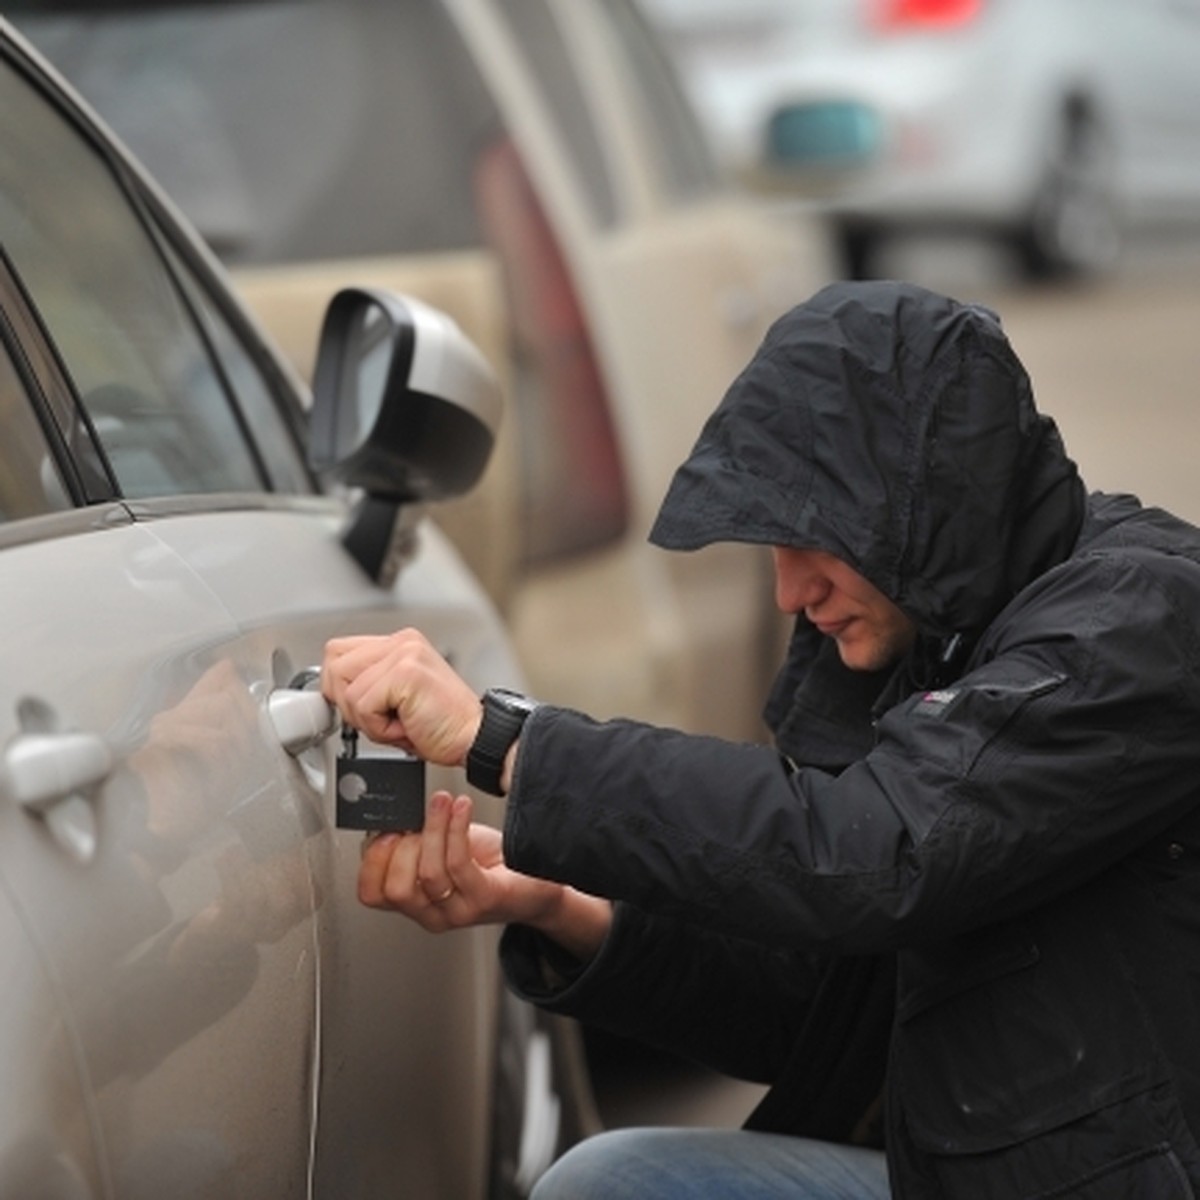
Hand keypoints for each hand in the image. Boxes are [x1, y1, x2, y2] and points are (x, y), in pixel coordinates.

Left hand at [321, 628, 480, 764]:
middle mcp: (402, 642)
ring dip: (366, 719)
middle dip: (348, 703)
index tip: (360, 709)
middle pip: (334, 664)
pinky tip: (405, 726)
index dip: (340, 686)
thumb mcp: (397, 698)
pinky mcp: (405, 672)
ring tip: (398, 722)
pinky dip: (378, 728)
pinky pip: (362, 705)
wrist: (475, 739)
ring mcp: (404, 653)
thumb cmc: (441, 726)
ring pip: (345, 688)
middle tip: (382, 718)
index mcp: (400, 643)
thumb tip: (332, 691)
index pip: (339, 652)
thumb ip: (368, 684)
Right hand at [359, 791, 612, 961]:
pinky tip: (460, 808)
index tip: (385, 829)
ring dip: (433, 828)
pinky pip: (459, 864)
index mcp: (416, 902)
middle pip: (395, 890)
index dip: (372, 861)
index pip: (372, 895)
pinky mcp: (485, 899)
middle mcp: (433, 913)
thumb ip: (414, 838)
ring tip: (443, 802)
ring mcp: (459, 911)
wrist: (536, 881)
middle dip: (401, 846)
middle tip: (416, 820)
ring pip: (428, 874)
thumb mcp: (442, 847)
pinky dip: (455, 828)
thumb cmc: (489, 863)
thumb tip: (393, 813)